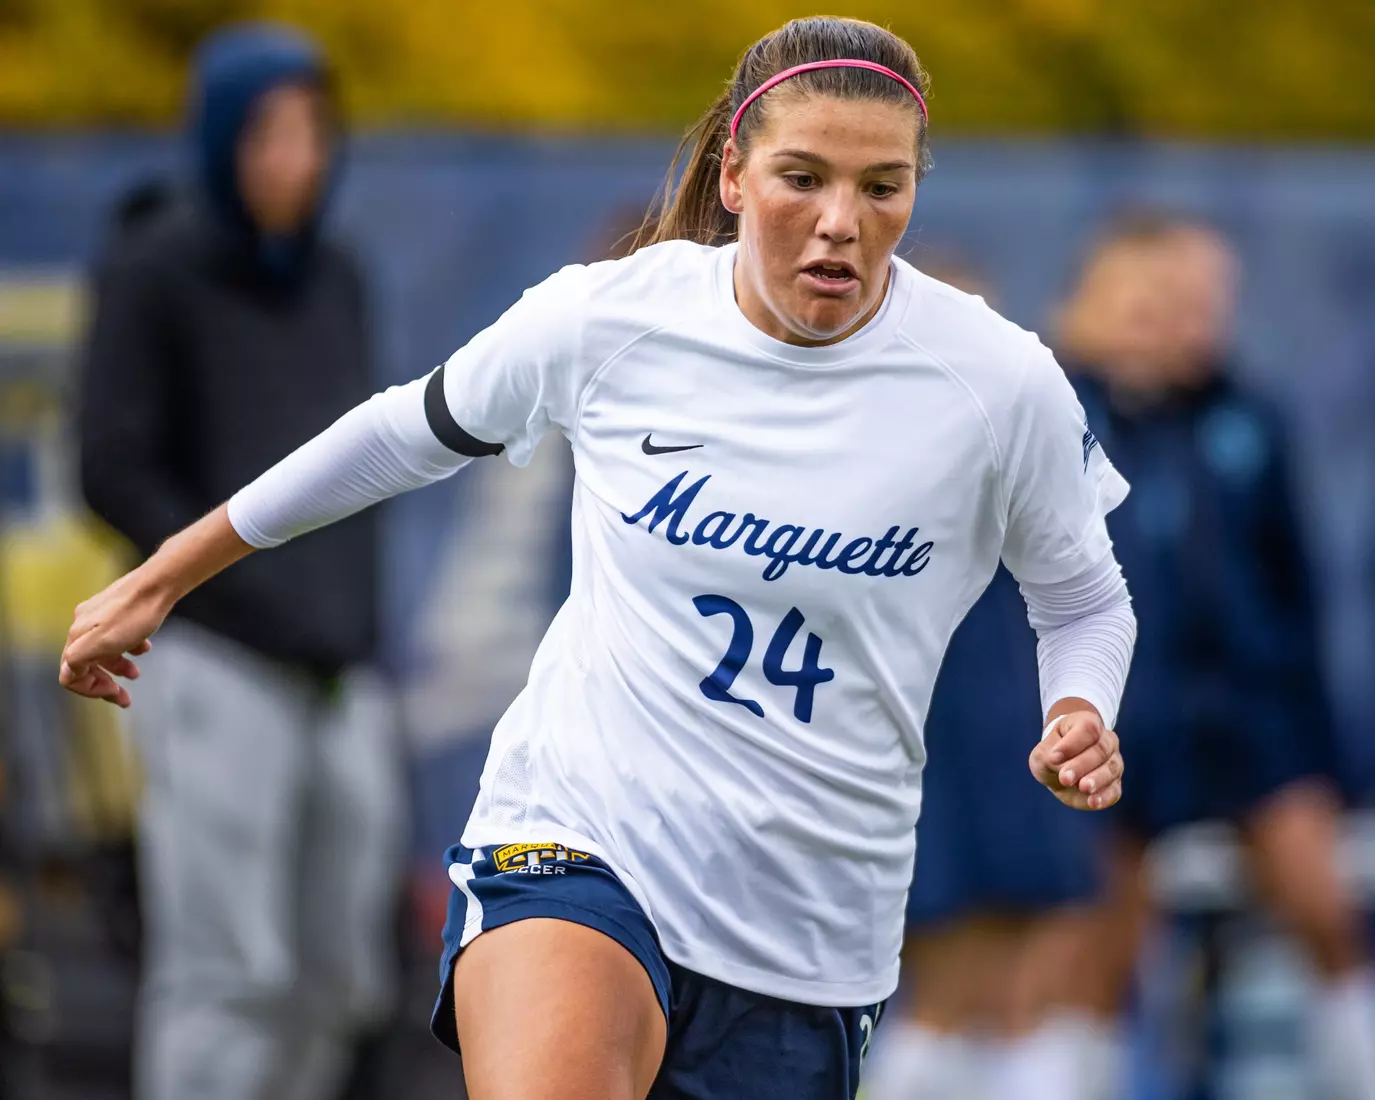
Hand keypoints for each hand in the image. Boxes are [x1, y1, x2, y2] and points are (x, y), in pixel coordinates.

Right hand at [58, 565, 172, 707]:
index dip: (90, 689)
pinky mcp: (117, 610)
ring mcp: (99, 616)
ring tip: (136, 674)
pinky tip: (144, 647)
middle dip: (104, 684)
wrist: (159, 583)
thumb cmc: (135, 614)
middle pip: (86, 665)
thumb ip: (79, 659)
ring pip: (103, 651)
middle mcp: (82, 625)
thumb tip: (67, 673)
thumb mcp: (104, 642)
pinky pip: (118, 637)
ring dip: (118, 667)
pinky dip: (129, 648)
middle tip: (125, 699)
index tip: (114, 693)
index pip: (70, 675)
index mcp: (77, 636)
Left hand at [1028, 710, 1122, 810]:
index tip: (1053, 756)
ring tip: (1083, 788)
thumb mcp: (1042, 754)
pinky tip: (1093, 802)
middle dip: (1082, 765)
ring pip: (1111, 768)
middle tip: (1065, 777)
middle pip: (1100, 749)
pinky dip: (1105, 796)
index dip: (1071, 743)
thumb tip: (1065, 771)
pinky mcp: (1114, 785)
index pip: (1087, 729)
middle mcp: (1106, 741)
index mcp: (1087, 724)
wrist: (1058, 769)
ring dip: (1097, 779)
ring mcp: (1113, 762)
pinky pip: (1115, 790)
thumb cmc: (1051, 754)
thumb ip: (1050, 759)